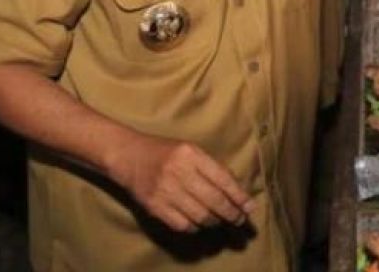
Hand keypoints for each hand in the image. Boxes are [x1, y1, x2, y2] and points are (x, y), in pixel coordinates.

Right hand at [109, 132, 253, 232]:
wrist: (128, 156)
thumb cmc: (165, 151)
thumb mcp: (191, 150)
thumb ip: (212, 167)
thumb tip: (237, 190)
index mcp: (192, 154)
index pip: (222, 179)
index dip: (239, 197)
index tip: (250, 207)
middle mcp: (179, 172)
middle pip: (214, 200)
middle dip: (231, 213)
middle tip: (239, 219)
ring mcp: (165, 191)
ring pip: (200, 216)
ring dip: (214, 221)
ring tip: (219, 220)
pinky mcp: (154, 207)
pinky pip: (182, 224)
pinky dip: (195, 227)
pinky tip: (199, 223)